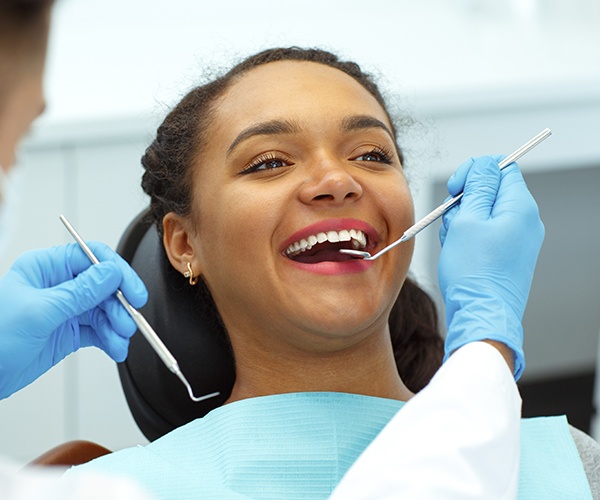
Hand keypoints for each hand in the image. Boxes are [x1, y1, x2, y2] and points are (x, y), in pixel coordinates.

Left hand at [0, 242, 147, 398]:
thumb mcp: (39, 312)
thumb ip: (80, 293)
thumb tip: (112, 273)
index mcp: (46, 268)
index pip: (93, 257)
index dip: (118, 272)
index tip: (133, 292)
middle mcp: (58, 285)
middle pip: (104, 286)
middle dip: (119, 305)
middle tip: (129, 321)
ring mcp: (65, 309)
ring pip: (105, 310)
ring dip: (117, 325)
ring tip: (120, 340)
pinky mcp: (69, 331)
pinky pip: (99, 331)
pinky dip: (111, 339)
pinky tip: (115, 348)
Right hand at [438, 155, 543, 379]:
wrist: (481, 315)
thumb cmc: (474, 274)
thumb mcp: (469, 221)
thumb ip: (478, 187)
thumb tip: (485, 164)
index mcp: (520, 208)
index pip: (501, 168)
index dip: (474, 172)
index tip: (455, 188)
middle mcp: (525, 221)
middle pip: (490, 191)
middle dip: (464, 201)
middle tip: (453, 222)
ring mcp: (518, 239)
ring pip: (484, 213)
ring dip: (462, 221)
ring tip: (455, 243)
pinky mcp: (508, 254)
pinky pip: (485, 233)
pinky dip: (468, 237)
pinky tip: (459, 253)